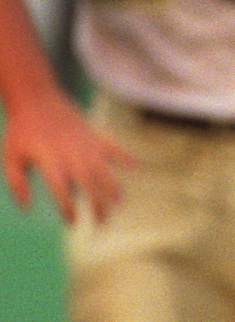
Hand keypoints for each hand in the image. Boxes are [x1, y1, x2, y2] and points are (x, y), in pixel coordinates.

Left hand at [2, 93, 131, 223]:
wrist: (37, 100)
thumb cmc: (22, 131)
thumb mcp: (11, 158)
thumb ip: (17, 184)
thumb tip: (27, 208)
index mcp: (51, 162)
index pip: (63, 192)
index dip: (68, 209)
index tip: (72, 222)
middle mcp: (73, 156)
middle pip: (89, 186)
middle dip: (97, 206)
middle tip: (102, 222)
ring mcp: (87, 145)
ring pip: (104, 171)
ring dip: (113, 188)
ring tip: (118, 204)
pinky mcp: (95, 136)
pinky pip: (114, 147)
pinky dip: (126, 156)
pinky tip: (136, 166)